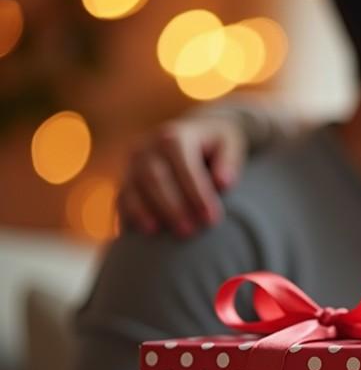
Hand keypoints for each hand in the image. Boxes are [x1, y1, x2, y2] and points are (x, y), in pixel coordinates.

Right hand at [118, 114, 246, 236]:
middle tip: (190, 231)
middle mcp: (147, 148)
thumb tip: (222, 183)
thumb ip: (228, 161)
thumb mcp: (229, 144)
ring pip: (133, 189)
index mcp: (174, 137)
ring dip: (148, 214)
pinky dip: (130, 217)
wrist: (192, 134)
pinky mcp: (124, 180)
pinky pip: (121, 200)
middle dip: (172, 207)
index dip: (197, 193)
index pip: (184, 165)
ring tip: (163, 235)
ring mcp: (132, 164)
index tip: (211, 218)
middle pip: (154, 178)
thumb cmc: (214, 145)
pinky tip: (144, 234)